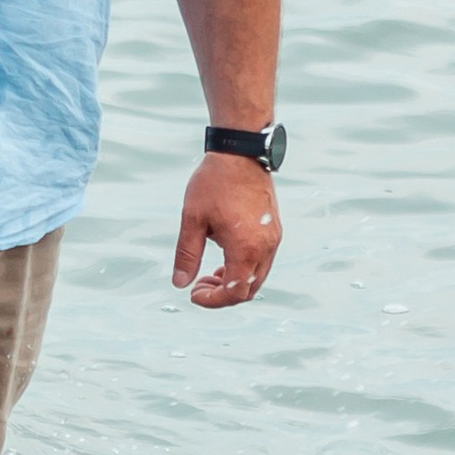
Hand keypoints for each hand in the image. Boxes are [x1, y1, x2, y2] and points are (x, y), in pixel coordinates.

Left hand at [172, 155, 281, 307]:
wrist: (240, 153)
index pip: (234, 292)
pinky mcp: (274, 230)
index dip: (213, 301)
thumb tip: (180, 283)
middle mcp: (266, 247)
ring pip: (257, 277)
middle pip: (248, 289)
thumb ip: (187, 254)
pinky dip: (244, 268)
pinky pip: (262, 261)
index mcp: (246, 248)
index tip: (193, 294)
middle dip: (222, 295)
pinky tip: (224, 256)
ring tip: (208, 273)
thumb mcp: (193, 219)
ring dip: (234, 282)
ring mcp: (273, 239)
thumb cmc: (214, 182)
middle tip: (198, 285)